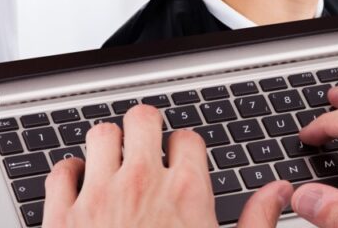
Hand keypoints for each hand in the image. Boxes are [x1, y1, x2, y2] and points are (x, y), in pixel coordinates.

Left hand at [43, 104, 292, 227]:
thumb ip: (257, 221)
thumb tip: (278, 192)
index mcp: (185, 193)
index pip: (187, 138)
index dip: (185, 147)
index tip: (181, 160)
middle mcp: (140, 185)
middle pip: (142, 119)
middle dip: (146, 128)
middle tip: (146, 144)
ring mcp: (96, 198)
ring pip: (99, 135)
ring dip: (106, 144)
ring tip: (112, 160)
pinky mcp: (60, 217)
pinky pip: (59, 171)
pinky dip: (68, 172)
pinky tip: (79, 183)